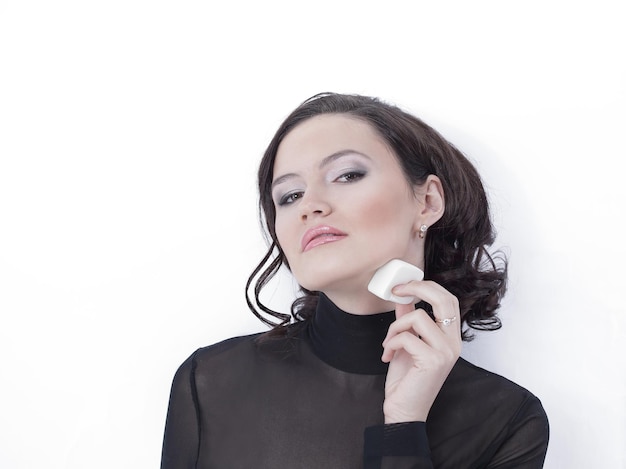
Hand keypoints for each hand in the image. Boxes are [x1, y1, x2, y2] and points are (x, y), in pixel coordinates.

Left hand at [381, 280, 461, 422]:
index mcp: (450, 337)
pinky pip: (407, 337)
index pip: (448, 299)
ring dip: (394, 328)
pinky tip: (387, 355)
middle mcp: (454, 343)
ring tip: (388, 344)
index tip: (403, 286)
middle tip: (396, 291)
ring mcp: (446, 352)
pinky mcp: (434, 361)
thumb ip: (408, 320)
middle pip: (443, 299)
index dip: (426, 286)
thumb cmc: (406, 380)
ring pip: (418, 317)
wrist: (404, 411)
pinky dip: (391, 343)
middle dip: (416, 288)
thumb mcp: (406, 343)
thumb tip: (403, 296)